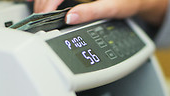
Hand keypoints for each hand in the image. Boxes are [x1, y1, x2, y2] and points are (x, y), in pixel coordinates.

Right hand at [33, 0, 168, 25]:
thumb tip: (70, 18)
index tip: (44, 16)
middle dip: (43, 4)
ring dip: (44, 1)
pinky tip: (45, 7)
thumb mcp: (112, 8)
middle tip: (41, 21)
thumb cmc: (128, 1)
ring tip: (43, 15)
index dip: (47, 3)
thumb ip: (91, 12)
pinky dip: (50, 0)